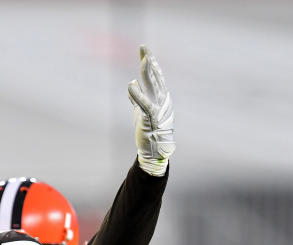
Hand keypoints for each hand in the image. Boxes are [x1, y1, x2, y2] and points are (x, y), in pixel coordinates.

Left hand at [128, 45, 173, 176]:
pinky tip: (130, 85)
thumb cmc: (148, 130)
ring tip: (144, 59)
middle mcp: (162, 99)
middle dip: (149, 61)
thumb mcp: (141, 110)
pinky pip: (144, 103)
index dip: (150, 62)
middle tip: (143, 47)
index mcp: (160, 97)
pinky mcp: (151, 117)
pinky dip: (137, 94)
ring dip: (147, 72)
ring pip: (153, 86)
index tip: (144, 50)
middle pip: (154, 76)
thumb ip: (137, 98)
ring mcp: (158, 107)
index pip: (155, 76)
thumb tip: (132, 86)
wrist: (155, 150)